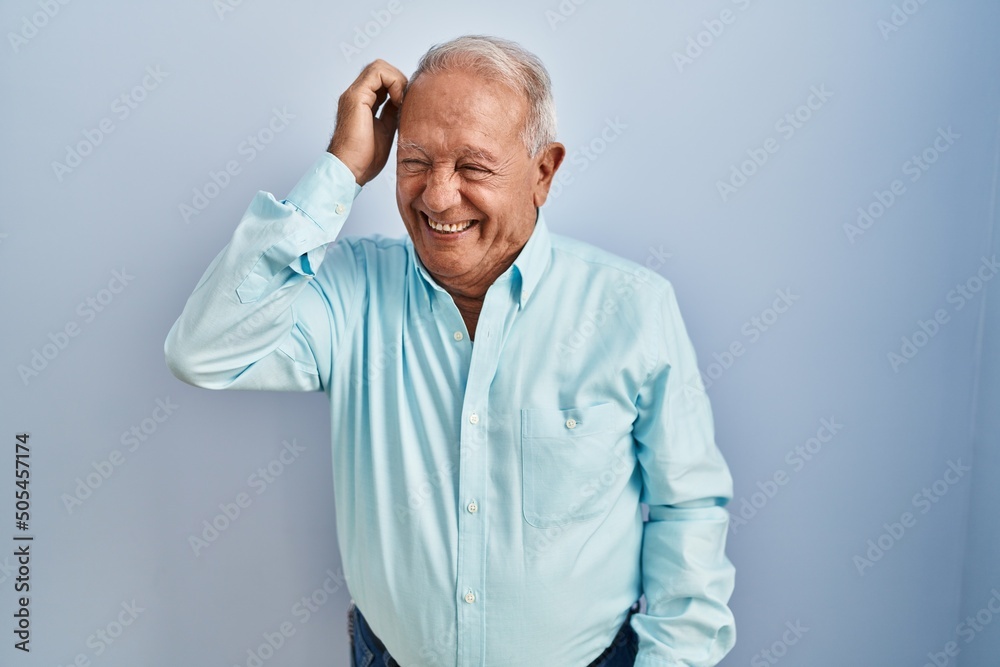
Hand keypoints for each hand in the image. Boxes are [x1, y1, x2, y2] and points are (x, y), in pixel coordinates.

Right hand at [327, 59, 407, 185]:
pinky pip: (377, 73)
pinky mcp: (356, 97)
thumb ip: (391, 113)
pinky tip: (398, 101)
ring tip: (401, 101)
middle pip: (381, 69)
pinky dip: (394, 82)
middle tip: (406, 101)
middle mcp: (355, 95)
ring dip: (397, 80)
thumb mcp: (385, 130)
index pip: (382, 81)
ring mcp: (354, 94)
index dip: (398, 87)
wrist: (351, 170)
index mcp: (361, 103)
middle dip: (399, 81)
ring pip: (379, 67)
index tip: (406, 105)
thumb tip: (402, 103)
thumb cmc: (364, 159)